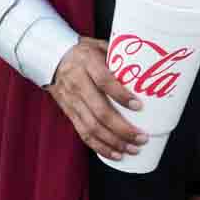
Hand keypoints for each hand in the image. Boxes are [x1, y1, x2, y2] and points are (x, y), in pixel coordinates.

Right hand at [45, 37, 148, 161]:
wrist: (51, 58)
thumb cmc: (83, 52)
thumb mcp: (98, 45)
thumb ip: (119, 55)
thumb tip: (148, 63)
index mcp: (87, 64)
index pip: (104, 81)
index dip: (121, 95)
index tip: (139, 106)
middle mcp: (78, 84)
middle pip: (100, 111)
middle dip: (122, 128)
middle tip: (142, 137)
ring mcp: (72, 101)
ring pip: (92, 127)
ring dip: (114, 142)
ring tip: (133, 149)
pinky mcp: (69, 113)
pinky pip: (84, 133)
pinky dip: (100, 147)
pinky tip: (116, 154)